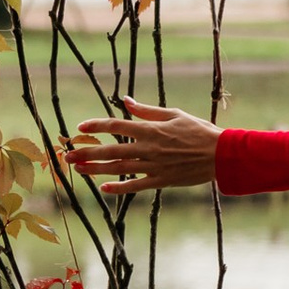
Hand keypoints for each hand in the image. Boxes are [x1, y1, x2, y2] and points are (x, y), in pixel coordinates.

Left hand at [71, 98, 222, 194]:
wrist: (221, 154)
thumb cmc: (199, 131)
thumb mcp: (174, 114)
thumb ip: (147, 110)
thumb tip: (126, 100)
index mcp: (151, 129)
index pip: (117, 125)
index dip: (97, 125)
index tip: (80, 126)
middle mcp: (149, 147)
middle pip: (111, 150)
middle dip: (87, 151)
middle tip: (67, 154)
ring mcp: (154, 166)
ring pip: (119, 169)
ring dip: (96, 169)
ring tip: (78, 169)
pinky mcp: (161, 180)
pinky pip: (136, 185)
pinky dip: (119, 188)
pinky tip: (103, 188)